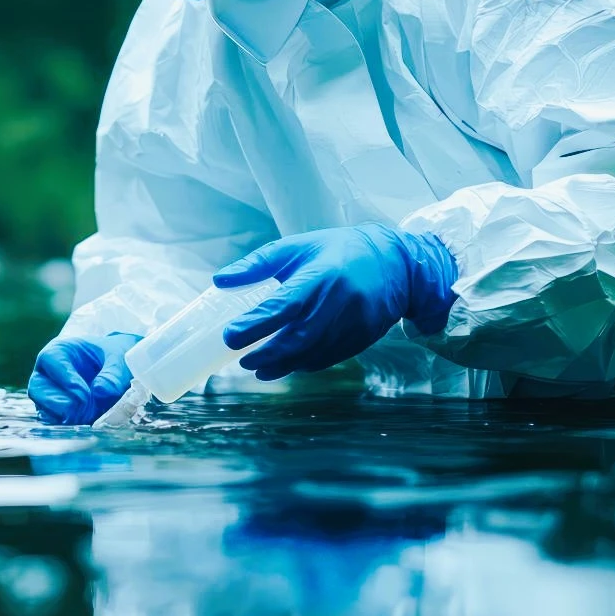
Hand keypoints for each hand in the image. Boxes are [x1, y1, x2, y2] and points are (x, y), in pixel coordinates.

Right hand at [28, 332, 140, 424]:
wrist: (115, 371)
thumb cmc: (112, 359)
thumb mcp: (118, 360)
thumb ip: (112, 375)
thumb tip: (101, 392)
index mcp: (58, 352)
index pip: (51, 361)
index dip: (67, 379)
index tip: (85, 394)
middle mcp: (46, 374)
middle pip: (37, 389)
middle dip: (61, 403)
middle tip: (85, 407)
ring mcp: (47, 396)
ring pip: (43, 410)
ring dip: (66, 417)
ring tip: (89, 416)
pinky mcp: (54, 414)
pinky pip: (53, 424)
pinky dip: (69, 427)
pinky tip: (86, 424)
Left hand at [213, 224, 455, 380]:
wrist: (394, 263)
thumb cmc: (336, 251)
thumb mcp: (296, 247)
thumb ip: (257, 265)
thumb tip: (219, 281)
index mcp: (322, 274)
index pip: (285, 304)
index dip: (256, 323)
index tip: (230, 336)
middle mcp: (341, 301)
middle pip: (299, 336)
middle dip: (267, 353)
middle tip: (242, 359)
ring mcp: (355, 323)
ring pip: (313, 353)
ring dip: (282, 365)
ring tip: (258, 368)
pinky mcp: (362, 338)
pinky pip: (329, 358)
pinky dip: (304, 365)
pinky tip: (286, 366)